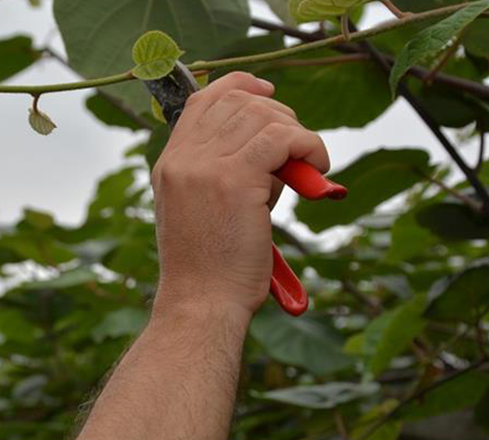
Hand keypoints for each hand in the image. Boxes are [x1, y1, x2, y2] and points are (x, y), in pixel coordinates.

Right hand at [151, 72, 329, 316]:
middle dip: (278, 113)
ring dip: (297, 134)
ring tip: (308, 167)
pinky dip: (309, 146)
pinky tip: (318, 169)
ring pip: (262, 116)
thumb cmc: (211, 270)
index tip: (268, 92)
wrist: (201, 304)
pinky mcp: (234, 178)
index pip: (203, 100)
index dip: (239, 86)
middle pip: (237, 101)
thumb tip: (275, 146)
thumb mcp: (204, 211)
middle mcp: (182, 158)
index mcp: (170, 164)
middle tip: (298, 147)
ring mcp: (204, 165)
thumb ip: (225, 172)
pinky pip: (282, 138)